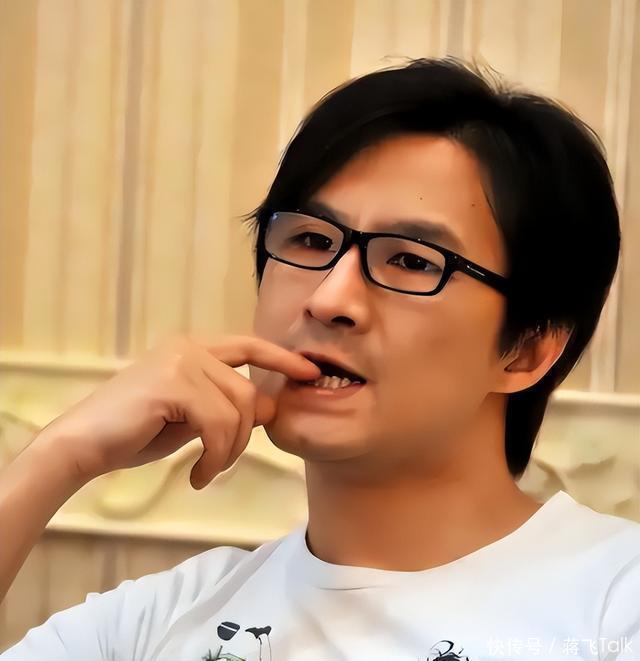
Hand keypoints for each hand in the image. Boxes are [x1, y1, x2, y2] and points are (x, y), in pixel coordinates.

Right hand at [35, 335, 320, 488]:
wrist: (83, 445)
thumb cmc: (134, 432)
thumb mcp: (192, 417)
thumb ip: (226, 406)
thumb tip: (272, 407)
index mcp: (193, 347)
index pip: (249, 346)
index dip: (283, 358)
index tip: (311, 374)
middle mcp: (189, 346)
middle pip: (249, 390)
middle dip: (248, 433)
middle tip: (223, 462)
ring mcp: (181, 361)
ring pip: (238, 410)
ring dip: (229, 452)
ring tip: (207, 472)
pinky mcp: (173, 383)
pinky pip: (219, 425)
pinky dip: (215, 458)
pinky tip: (197, 476)